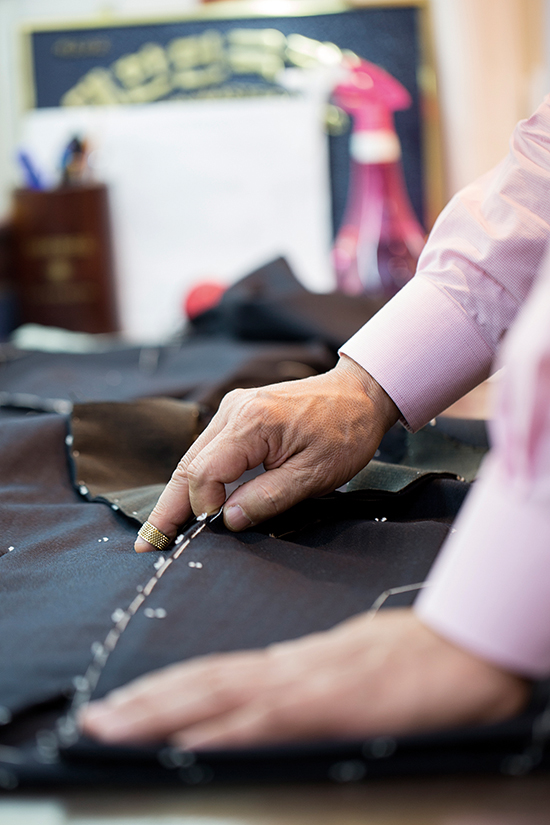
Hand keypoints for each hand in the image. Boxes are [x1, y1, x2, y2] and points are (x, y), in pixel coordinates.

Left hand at [80, 609, 528, 748]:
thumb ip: (305, 680)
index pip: (214, 673)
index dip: (163, 689)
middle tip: (94, 719)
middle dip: (144, 703)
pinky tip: (191, 744)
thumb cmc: (412, 659)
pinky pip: (270, 720)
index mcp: (291, 662)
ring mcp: (308, 684)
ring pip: (222, 696)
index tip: (122, 705)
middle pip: (203, 681)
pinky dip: (225, 732)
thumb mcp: (347, 668)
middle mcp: (289, 669)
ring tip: (115, 726)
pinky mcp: (333, 704)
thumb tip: (265, 699)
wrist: (462, 646)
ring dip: (163, 713)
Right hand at [135, 355, 398, 549]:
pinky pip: (208, 451)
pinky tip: (187, 504)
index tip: (215, 529)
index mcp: (252, 423)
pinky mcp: (237, 414)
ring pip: (193, 459)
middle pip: (187, 466)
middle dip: (167, 508)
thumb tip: (228, 521)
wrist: (359, 394)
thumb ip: (269, 498)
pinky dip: (196, 479)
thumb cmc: (345, 433)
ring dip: (178, 496)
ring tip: (160, 531)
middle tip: (148, 545)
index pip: (205, 472)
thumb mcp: (315, 475)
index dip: (203, 506)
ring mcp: (232, 409)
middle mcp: (232, 411)